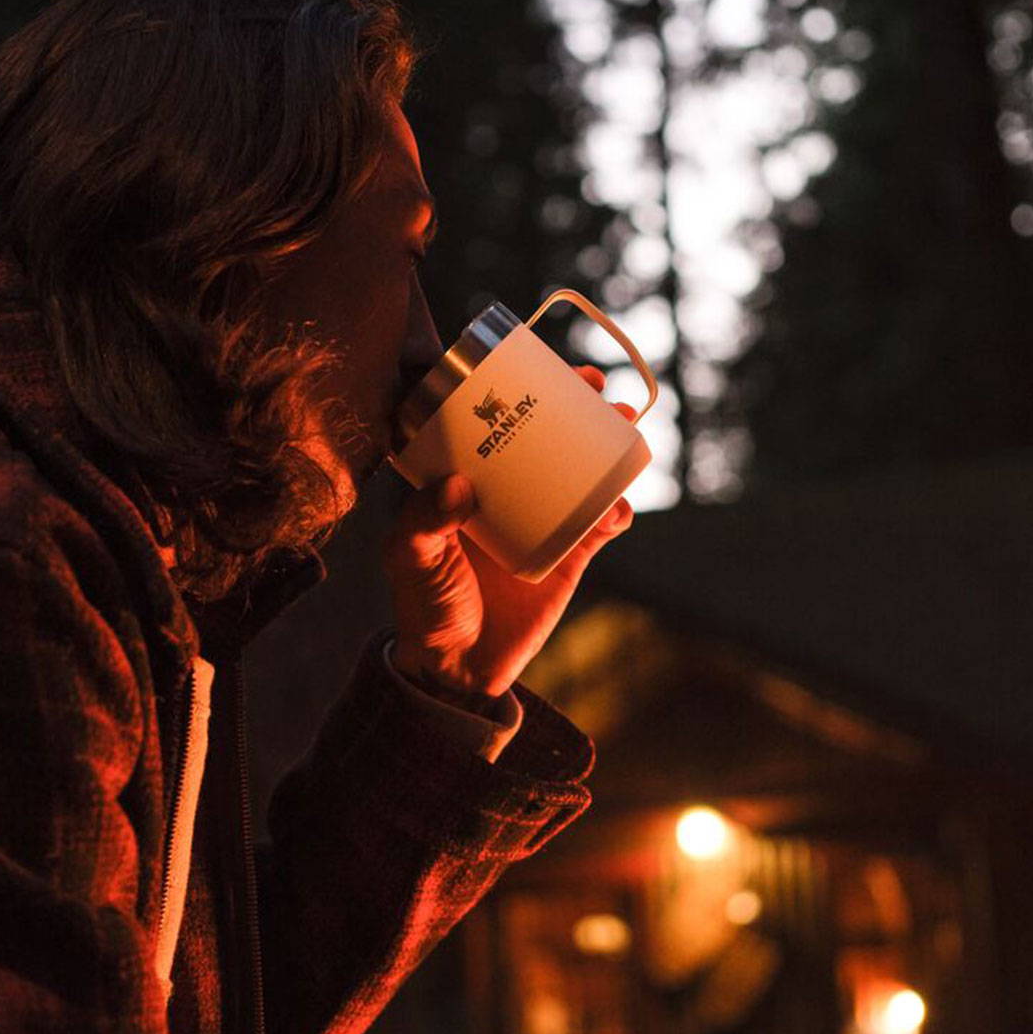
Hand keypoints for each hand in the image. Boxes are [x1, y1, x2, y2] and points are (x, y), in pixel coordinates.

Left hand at [385, 364, 636, 704]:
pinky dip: (615, 510)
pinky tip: (617, 505)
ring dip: (610, 446)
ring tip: (623, 429)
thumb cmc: (424, 605)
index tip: (539, 365)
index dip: (519, 388)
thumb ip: (424, 521)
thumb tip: (461, 486)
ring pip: (584, 471)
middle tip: (595, 386)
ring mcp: (543, 521)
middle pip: (549, 436)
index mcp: (467, 480)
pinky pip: (602, 524)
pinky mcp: (571, 555)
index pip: (495, 421)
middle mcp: (508, 494)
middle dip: (578, 404)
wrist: (459, 668)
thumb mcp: (410, 558)